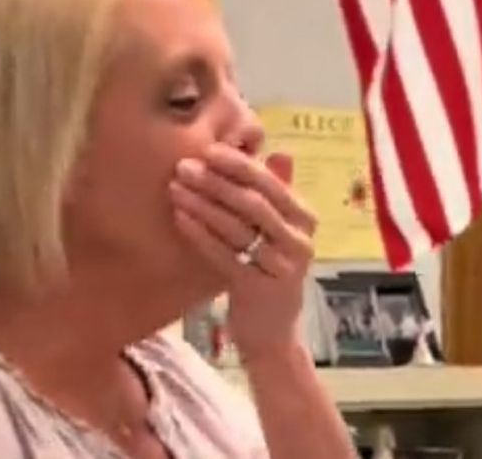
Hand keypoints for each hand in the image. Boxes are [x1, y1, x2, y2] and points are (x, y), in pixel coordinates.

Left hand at [170, 143, 316, 361]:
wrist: (271, 332)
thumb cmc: (267, 271)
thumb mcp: (277, 232)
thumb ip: (276, 194)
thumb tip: (277, 151)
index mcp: (306, 219)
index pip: (272, 184)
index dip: (240, 165)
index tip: (208, 149)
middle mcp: (300, 241)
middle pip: (255, 204)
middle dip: (216, 182)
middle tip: (184, 167)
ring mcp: (282, 267)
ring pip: (238, 228)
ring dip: (203, 205)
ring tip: (175, 188)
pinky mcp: (260, 289)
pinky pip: (225, 256)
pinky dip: (201, 235)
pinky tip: (179, 219)